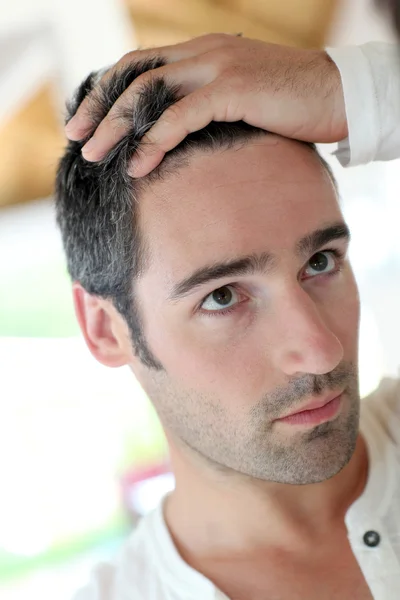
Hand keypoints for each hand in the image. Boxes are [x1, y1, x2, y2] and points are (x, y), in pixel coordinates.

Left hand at [65, 33, 347, 176]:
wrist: (339, 94)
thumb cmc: (291, 105)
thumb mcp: (240, 102)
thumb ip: (208, 108)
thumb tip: (181, 137)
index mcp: (202, 52)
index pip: (140, 65)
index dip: (108, 90)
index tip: (86, 120)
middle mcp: (203, 51)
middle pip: (133, 72)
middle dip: (99, 105)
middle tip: (75, 136)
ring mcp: (217, 67)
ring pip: (149, 90)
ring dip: (116, 124)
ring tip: (93, 154)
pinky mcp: (233, 89)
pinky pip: (180, 116)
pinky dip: (154, 142)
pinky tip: (138, 167)